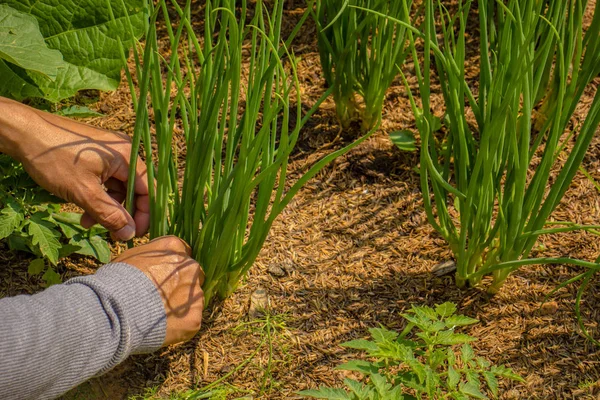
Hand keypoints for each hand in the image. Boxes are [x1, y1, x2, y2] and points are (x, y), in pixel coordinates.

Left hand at [0, 97, 148, 240]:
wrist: (23, 132)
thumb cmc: (53, 158)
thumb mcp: (83, 192)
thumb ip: (109, 214)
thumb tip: (129, 234)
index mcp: (127, 156)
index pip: (148, 190)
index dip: (144, 215)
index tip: (133, 234)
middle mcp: (124, 151)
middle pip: (135, 189)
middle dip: (122, 214)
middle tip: (112, 234)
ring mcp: (110, 151)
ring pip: (119, 187)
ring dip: (108, 208)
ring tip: (88, 223)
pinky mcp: (98, 154)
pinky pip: (107, 179)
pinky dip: (98, 196)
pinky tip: (84, 209)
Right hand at [113, 236, 204, 345]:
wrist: (117, 309)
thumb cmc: (116, 281)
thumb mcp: (130, 257)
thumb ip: (151, 256)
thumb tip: (152, 263)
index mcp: (174, 248)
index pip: (183, 253)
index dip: (172, 267)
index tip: (162, 277)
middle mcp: (190, 266)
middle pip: (193, 275)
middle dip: (181, 284)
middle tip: (161, 297)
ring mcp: (194, 292)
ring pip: (194, 298)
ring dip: (181, 305)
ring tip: (160, 316)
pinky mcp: (195, 316)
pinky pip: (191, 320)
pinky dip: (180, 325)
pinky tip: (163, 328)